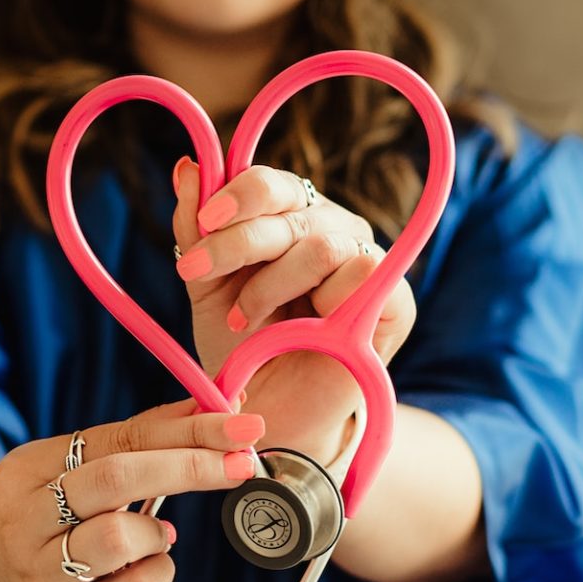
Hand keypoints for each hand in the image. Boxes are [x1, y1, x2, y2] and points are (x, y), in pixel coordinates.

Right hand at [0, 400, 264, 581]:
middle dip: (190, 466)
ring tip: (156, 533)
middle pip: (115, 479)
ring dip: (157, 531)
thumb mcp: (72, 465)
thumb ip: (137, 438)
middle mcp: (22, 521)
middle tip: (242, 463)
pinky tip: (146, 566)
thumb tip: (211, 407)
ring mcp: (36, 577)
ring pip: (118, 539)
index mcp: (26, 469)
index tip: (240, 425)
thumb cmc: (45, 510)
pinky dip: (158, 572)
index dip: (186, 430)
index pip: (117, 438)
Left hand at [171, 158, 415, 460]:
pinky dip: (321, 302)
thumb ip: (195, 231)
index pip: (271, 183)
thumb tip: (187, 168)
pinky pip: (364, 273)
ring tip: (244, 320)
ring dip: (271, 284)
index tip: (202, 225)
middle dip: (236, 242)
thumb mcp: (207, 289)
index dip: (237, 195)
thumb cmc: (243, 349)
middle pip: (291, 208)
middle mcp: (330, 230)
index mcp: (289, 219)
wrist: (269, 413)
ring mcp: (365, 261)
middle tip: (196, 273)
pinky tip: (299, 330)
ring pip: (322, 243)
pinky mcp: (395, 301)